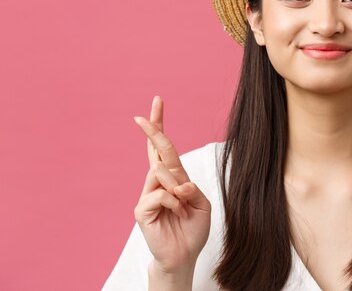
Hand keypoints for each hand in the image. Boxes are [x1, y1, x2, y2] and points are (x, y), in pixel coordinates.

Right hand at [133, 96, 211, 274]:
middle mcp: (158, 182)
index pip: (164, 147)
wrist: (184, 256)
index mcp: (174, 177)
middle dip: (154, 126)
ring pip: (161, 172)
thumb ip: (191, 189)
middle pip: (155, 148)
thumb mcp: (202, 204)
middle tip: (152, 105)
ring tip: (183, 208)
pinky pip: (161, 194)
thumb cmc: (192, 229)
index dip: (160, 126)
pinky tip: (176, 214)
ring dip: (179, 188)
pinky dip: (175, 203)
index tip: (157, 102)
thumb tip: (177, 183)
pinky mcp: (141, 209)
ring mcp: (147, 194)